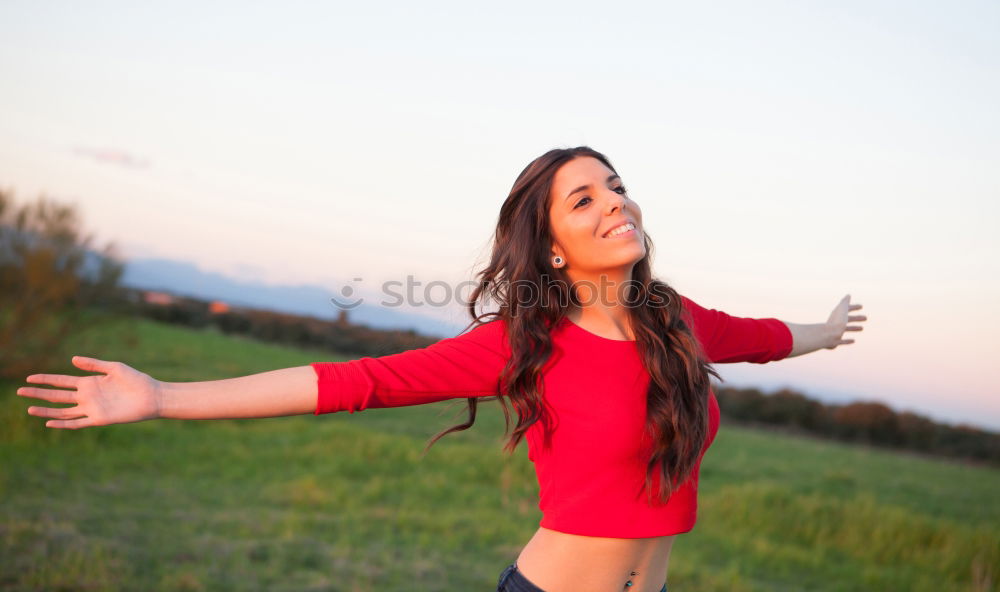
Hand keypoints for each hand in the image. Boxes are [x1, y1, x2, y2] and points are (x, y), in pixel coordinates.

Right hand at [17, 356, 162, 428]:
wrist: (152, 396)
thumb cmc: (136, 380)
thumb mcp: (114, 368)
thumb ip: (94, 364)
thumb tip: (72, 359)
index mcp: (89, 382)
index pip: (61, 381)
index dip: (46, 379)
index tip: (29, 378)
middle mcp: (87, 396)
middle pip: (57, 396)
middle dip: (39, 394)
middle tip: (19, 392)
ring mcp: (91, 408)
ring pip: (63, 411)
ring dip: (46, 410)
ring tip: (29, 408)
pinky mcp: (98, 419)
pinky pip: (77, 423)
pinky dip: (63, 423)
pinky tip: (49, 422)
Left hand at [825, 294, 865, 348]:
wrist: (827, 336)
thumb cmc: (836, 322)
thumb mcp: (842, 310)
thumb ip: (845, 302)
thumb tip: (848, 295)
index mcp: (837, 315)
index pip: (846, 309)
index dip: (854, 307)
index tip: (862, 306)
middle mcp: (835, 323)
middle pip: (847, 319)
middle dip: (856, 318)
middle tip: (866, 318)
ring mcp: (835, 333)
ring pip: (845, 329)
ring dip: (853, 328)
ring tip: (862, 328)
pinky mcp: (835, 342)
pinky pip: (842, 341)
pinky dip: (847, 340)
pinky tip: (853, 341)